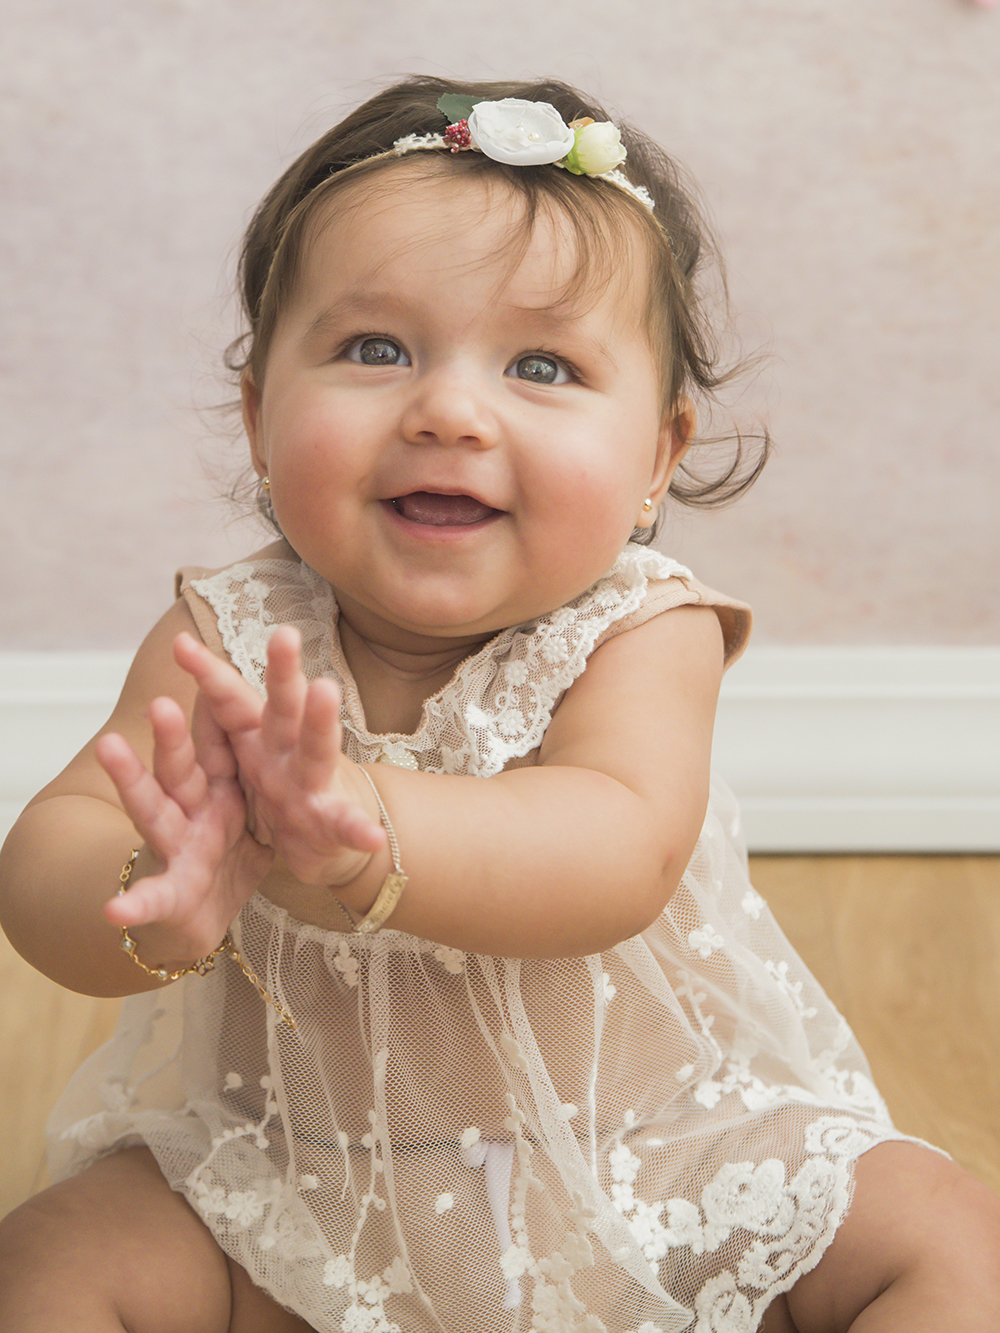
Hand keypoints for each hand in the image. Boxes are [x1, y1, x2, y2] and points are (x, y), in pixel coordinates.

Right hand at [97, 687, 272, 963]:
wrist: (203, 913)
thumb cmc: (228, 845)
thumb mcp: (250, 795)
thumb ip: (249, 750)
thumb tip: (265, 692)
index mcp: (217, 778)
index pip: (215, 725)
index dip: (208, 687)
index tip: (192, 644)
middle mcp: (191, 805)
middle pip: (181, 762)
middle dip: (172, 732)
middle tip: (163, 699)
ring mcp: (177, 847)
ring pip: (151, 811)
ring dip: (131, 780)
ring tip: (108, 746)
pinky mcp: (173, 895)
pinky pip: (154, 900)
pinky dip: (135, 904)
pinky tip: (115, 907)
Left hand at [172, 626, 386, 888]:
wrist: (329, 840)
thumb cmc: (284, 790)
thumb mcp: (249, 754)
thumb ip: (225, 713)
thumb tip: (186, 654)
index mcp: (257, 738)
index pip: (231, 699)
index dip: (208, 674)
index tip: (181, 643)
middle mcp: (285, 752)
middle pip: (282, 708)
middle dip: (281, 671)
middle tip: (282, 634)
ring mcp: (312, 785)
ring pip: (316, 750)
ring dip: (320, 721)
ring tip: (326, 689)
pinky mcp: (332, 825)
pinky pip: (346, 825)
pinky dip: (360, 829)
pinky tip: (373, 833)